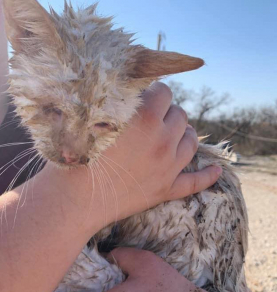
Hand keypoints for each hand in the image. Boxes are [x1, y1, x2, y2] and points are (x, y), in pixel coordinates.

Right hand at [41, 82, 221, 231]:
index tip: (145, 98)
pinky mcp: (166, 190)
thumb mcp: (94, 119)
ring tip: (173, 135)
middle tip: (153, 118)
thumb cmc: (77, 156)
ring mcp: (168, 167)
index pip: (165, 92)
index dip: (154, 93)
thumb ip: (115, 103)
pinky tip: (216, 171)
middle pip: (181, 115)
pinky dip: (207, 176)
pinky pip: (195, 182)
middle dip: (168, 113)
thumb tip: (127, 92)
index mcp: (146, 119)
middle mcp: (164, 141)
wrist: (75, 200)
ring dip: (185, 134)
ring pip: (192, 142)